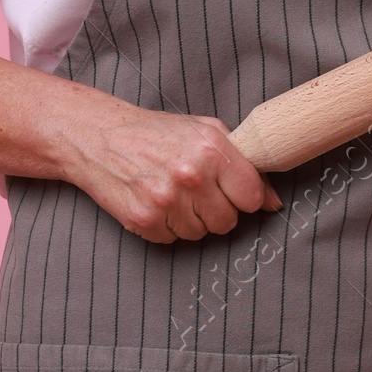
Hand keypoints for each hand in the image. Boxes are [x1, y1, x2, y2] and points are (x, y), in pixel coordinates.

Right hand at [58, 96, 282, 243]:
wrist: (99, 136)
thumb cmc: (156, 133)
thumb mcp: (205, 132)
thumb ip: (243, 164)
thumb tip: (273, 203)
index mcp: (211, 149)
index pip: (251, 197)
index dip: (243, 197)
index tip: (229, 190)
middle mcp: (190, 175)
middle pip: (227, 222)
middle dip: (216, 210)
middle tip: (195, 191)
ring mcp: (165, 200)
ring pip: (200, 233)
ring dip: (189, 219)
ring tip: (171, 193)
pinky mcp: (143, 219)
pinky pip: (172, 239)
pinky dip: (165, 226)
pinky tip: (154, 201)